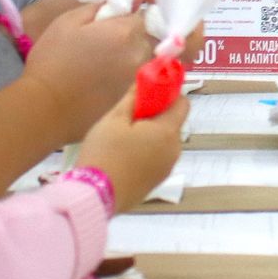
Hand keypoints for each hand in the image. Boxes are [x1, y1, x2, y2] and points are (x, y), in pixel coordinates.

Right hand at [22, 4, 158, 139]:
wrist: (46, 108)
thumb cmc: (53, 60)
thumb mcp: (69, 20)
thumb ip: (101, 6)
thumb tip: (125, 0)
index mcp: (126, 32)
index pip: (140, 13)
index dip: (124, 15)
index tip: (106, 21)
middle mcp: (139, 54)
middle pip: (145, 36)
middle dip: (129, 34)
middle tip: (101, 42)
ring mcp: (137, 77)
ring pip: (142, 56)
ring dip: (129, 54)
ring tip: (101, 62)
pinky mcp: (131, 96)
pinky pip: (135, 76)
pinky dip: (124, 73)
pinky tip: (102, 78)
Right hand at [75, 88, 187, 211]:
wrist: (94, 196)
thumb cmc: (104, 153)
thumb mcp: (114, 119)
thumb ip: (133, 98)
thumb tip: (144, 81)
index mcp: (168, 132)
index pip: (183, 104)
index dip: (169, 95)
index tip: (149, 94)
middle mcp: (174, 151)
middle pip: (172, 124)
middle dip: (156, 116)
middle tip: (128, 118)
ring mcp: (166, 169)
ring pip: (164, 143)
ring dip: (150, 136)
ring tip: (122, 141)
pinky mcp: (156, 183)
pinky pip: (157, 160)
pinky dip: (147, 154)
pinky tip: (123, 159)